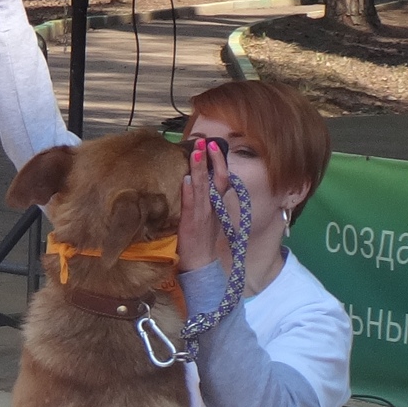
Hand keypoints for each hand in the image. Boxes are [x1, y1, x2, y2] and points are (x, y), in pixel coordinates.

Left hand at [179, 139, 221, 271]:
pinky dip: (189, 191)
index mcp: (218, 206)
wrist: (201, 265)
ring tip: (197, 152)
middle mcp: (213, 207)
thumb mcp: (210, 218)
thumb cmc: (203, 241)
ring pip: (203, 188)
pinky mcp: (191, 224)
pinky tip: (185, 178)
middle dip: (212, 159)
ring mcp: (202, 215)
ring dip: (199, 169)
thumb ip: (207, 201)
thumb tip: (195, 180)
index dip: (219, 162)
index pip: (222, 179)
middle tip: (207, 142)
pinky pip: (190, 205)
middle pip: (216, 179)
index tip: (214, 146)